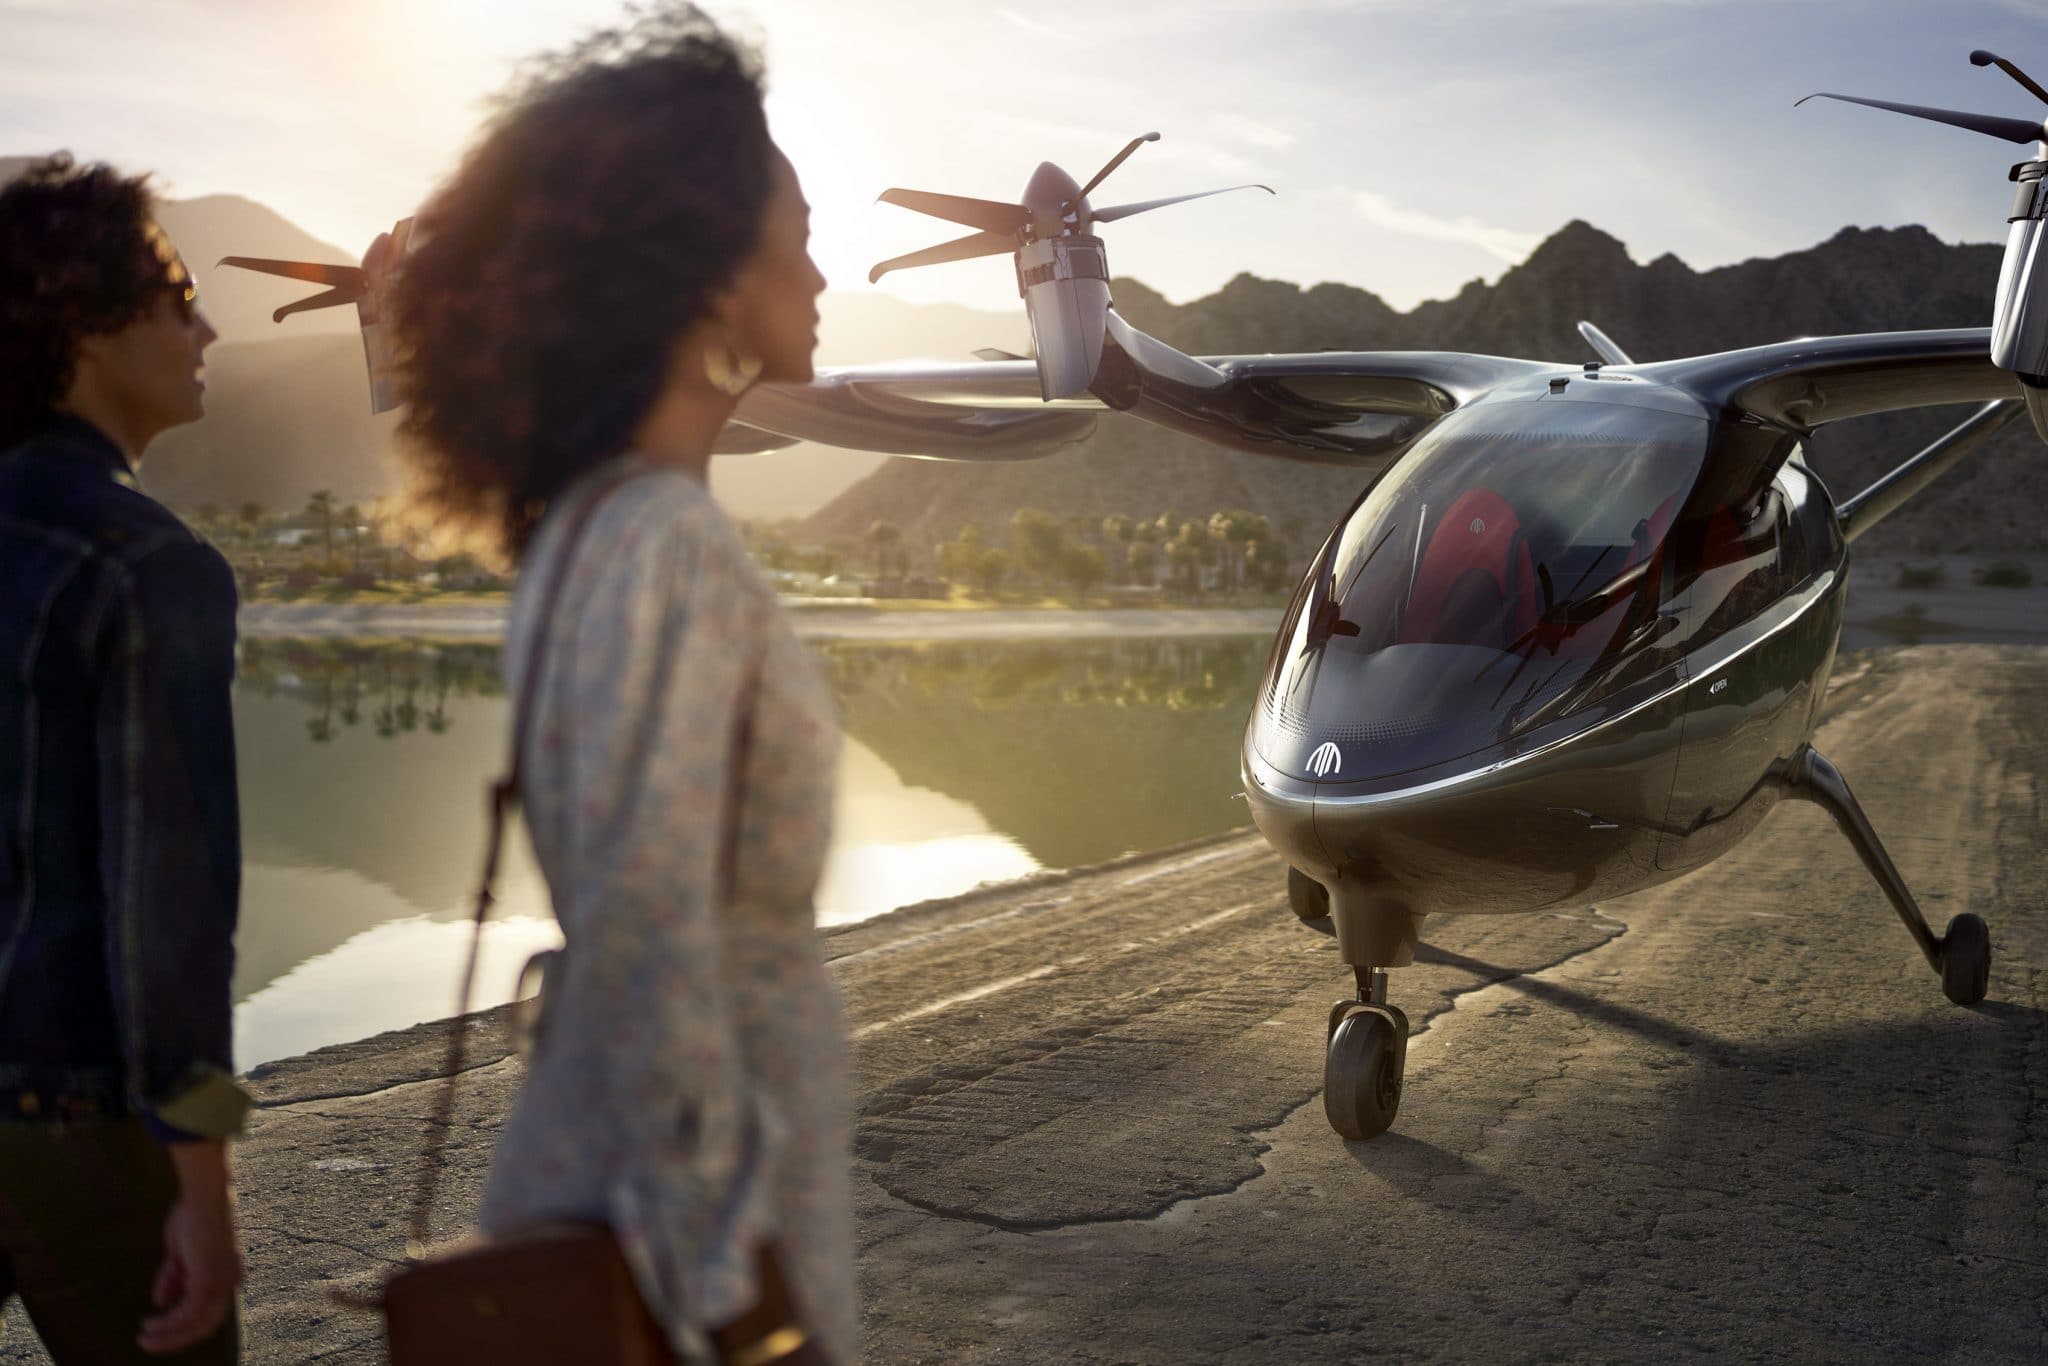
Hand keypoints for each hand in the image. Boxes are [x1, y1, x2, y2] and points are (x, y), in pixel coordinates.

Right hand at [138, 1141, 241, 1355]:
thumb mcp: (179, 1253)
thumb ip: (174, 1278)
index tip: (163, 1334)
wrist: (203, 1197)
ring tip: (145, 1340)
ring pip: (195, 1324)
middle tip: (150, 1344)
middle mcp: (228, 1282)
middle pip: (205, 1325)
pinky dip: (169, 1324)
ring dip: (168, 1336)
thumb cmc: (193, 1217)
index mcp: (226, 1275)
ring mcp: (221, 1282)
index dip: (187, 1328)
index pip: (210, 1313)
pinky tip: (150, 1326)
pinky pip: (188, 1314)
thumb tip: (162, 1304)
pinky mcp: (209, 1279)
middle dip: (177, 1338)